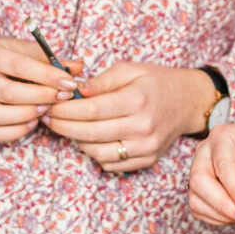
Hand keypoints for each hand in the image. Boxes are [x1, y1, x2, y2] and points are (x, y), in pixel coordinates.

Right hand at [0, 27, 74, 143]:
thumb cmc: (6, 58)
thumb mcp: (25, 50)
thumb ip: (50, 60)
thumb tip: (78, 67)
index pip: (19, 66)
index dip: (47, 76)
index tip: (70, 83)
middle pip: (10, 93)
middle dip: (41, 97)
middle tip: (62, 98)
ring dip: (29, 115)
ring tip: (46, 110)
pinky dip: (16, 131)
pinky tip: (32, 122)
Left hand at [46, 63, 215, 173]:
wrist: (187, 102)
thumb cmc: (155, 82)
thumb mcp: (129, 69)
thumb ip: (101, 80)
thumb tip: (74, 91)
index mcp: (137, 100)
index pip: (90, 110)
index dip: (64, 110)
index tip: (48, 105)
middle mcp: (143, 127)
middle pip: (90, 133)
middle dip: (62, 126)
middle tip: (47, 118)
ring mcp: (146, 147)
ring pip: (97, 152)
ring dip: (76, 140)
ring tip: (68, 126)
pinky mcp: (147, 160)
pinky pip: (110, 164)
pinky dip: (95, 152)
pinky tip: (90, 137)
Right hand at [187, 120, 234, 225]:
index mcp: (224, 136)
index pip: (223, 165)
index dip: (234, 190)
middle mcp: (205, 151)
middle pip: (199, 181)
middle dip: (223, 205)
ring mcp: (198, 169)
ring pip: (196, 199)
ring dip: (222, 215)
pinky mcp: (199, 188)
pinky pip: (200, 209)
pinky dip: (218, 218)